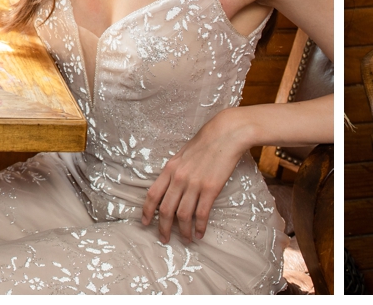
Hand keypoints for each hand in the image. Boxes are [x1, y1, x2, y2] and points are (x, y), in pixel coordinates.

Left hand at [141, 112, 252, 243]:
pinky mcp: (211, 188)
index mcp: (170, 169)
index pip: (152, 195)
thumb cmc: (206, 141)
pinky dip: (199, 226)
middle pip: (165, 210)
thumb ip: (175, 170)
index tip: (145, 223)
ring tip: (186, 239)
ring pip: (182, 215)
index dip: (147, 212)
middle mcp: (179, 178)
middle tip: (164, 239)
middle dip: (163, 228)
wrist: (227, 133)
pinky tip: (200, 233)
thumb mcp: (183, 154)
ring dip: (183, 231)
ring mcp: (194, 184)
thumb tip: (170, 186)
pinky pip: (201, 213)